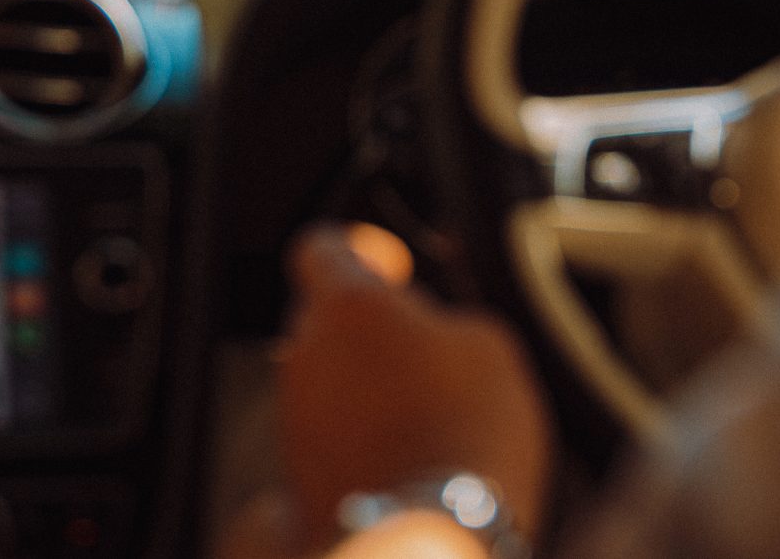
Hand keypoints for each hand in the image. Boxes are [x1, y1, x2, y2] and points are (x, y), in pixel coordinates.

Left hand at [227, 224, 553, 558]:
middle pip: (323, 320)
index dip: (354, 254)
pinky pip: (323, 439)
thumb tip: (422, 325)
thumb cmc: (469, 434)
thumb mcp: (488, 344)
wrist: (434, 539)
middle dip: (364, 332)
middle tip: (422, 359)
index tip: (383, 268)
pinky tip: (399, 463)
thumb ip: (440, 316)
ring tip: (419, 422)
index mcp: (349, 305)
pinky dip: (353, 443)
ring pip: (322, 382)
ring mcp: (292, 418)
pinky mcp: (291, 474)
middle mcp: (304, 353)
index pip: (321, 250)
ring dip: (359, 391)